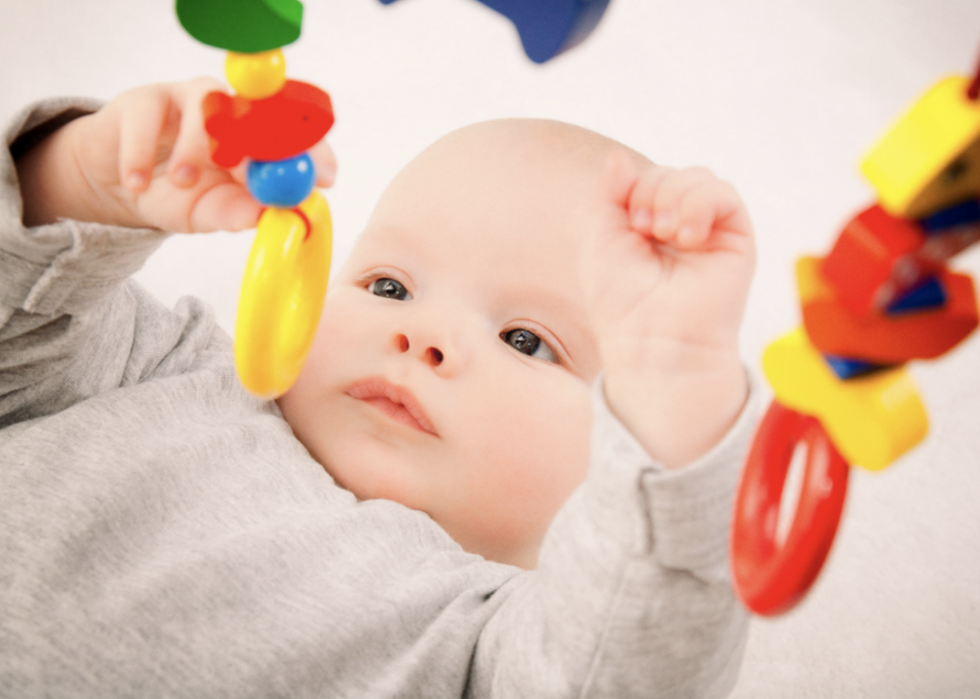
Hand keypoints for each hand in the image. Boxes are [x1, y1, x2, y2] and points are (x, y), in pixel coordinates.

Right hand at [18, 78, 336, 232]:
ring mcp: (188, 99)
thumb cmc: (176, 196)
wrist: (117, 188)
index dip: (313, 151)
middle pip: (258, 111)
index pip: (296, 134)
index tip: (326, 178)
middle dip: (263, 142)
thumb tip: (270, 216)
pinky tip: (138, 185)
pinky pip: (147, 118)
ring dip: (197, 147)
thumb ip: (240, 213)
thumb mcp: (211, 213)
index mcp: (256, 139)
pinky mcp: (144, 100)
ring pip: (206, 105)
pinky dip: (143, 155)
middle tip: (256, 175)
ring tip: (182, 182)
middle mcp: (229, 111)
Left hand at [583, 150, 755, 467]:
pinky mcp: (735, 239)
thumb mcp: (600, 239)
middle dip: (652, 191)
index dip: (633, 188)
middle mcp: (680, 226)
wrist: (652, 340)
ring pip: (699, 177)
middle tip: (645, 230)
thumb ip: (608, 194)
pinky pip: (724, 193)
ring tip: (665, 234)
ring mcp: (709, 231)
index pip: (645, 179)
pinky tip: (687, 235)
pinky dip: (701, 203)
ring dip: (675, 197)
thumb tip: (619, 157)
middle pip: (672, 173)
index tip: (628, 224)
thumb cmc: (622, 302)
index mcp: (647, 226)